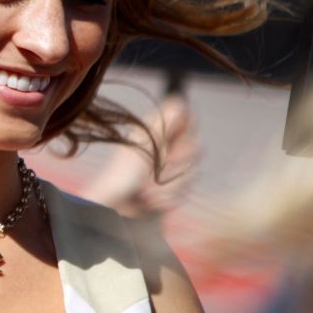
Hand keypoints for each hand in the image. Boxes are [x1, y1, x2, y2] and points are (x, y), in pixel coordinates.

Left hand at [86, 93, 198, 218]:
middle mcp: (165, 146)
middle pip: (196, 145)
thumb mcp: (143, 146)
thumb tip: (181, 103)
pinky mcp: (173, 188)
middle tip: (156, 169)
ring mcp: (170, 168)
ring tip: (146, 190)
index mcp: (155, 130)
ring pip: (193, 172)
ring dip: (167, 185)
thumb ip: (165, 125)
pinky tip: (149, 200)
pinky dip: (166, 198)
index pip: (187, 117)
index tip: (171, 141)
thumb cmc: (121, 175)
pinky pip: (186, 191)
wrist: (115, 209)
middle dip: (176, 163)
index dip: (185, 129)